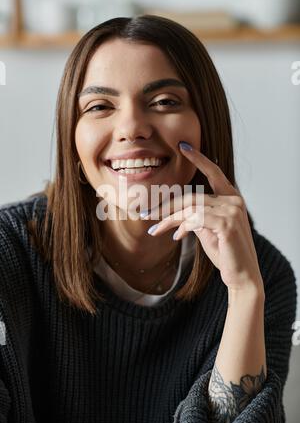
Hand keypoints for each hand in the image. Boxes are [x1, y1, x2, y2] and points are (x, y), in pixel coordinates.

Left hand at [142, 143, 263, 291]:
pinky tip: (176, 237)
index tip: (184, 146)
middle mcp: (233, 200)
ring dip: (169, 219)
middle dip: (166, 205)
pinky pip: (195, 220)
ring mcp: (231, 211)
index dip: (199, 158)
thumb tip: (176, 220)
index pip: (214, 172)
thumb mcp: (208, 231)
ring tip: (155, 230)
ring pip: (190, 208)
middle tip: (146, 213)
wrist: (242, 276)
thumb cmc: (225, 253)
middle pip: (192, 196)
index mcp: (231, 198)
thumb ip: (196, 218)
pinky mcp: (226, 224)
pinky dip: (181, 227)